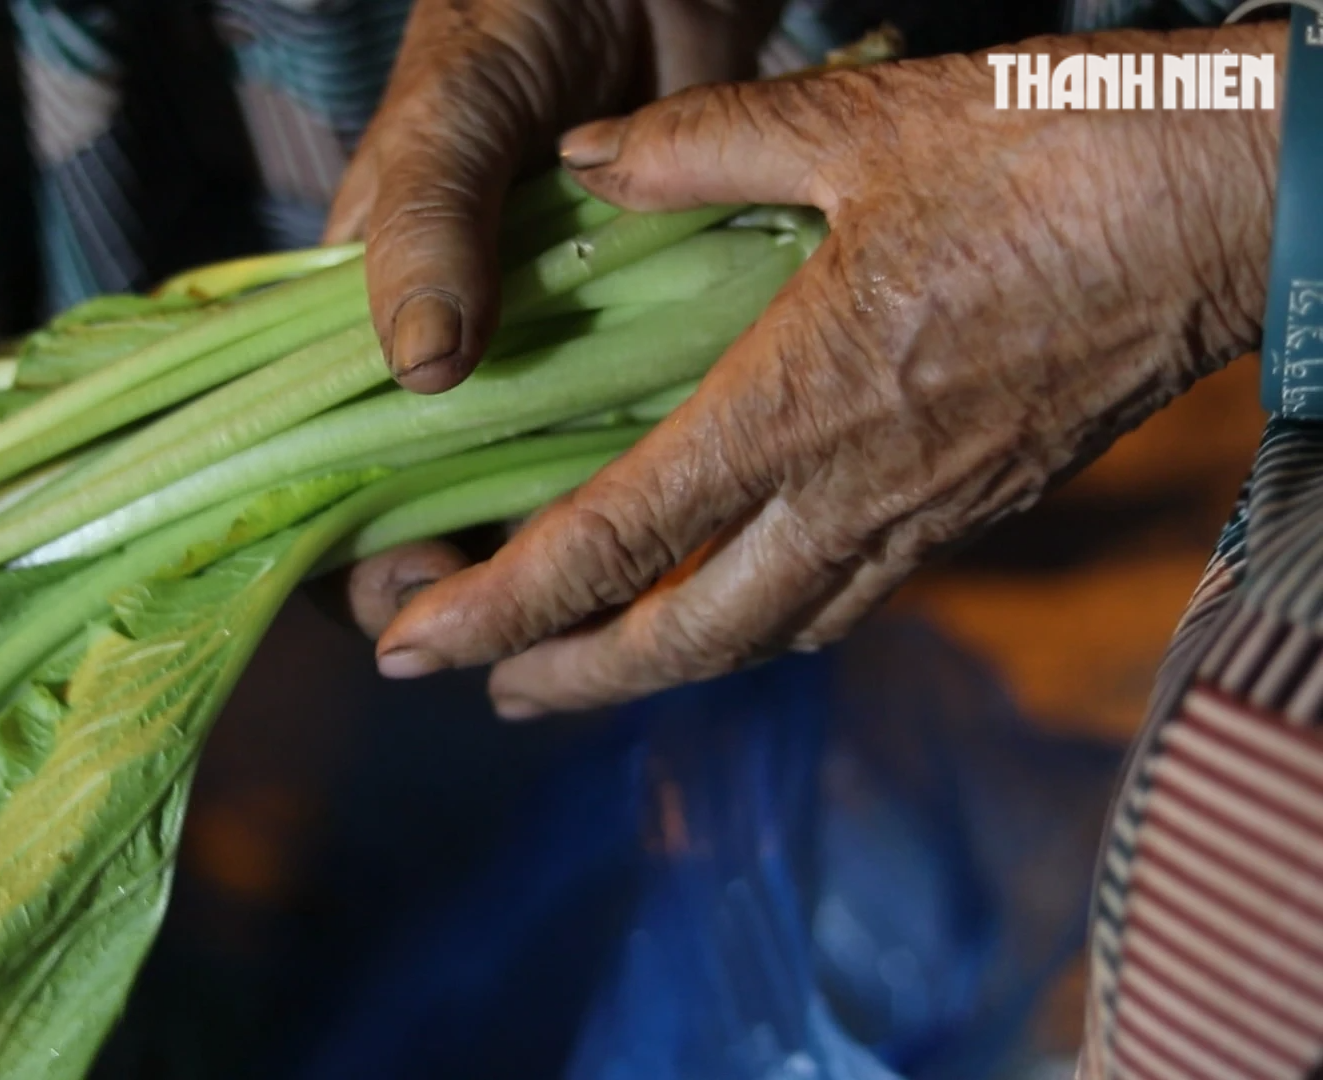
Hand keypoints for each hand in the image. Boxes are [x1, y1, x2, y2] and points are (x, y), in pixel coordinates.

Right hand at [331, 0, 782, 642]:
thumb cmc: (513, 20)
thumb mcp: (447, 124)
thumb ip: (423, 231)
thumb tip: (419, 370)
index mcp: (368, 323)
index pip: (323, 482)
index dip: (351, 556)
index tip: (418, 585)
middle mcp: (454, 361)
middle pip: (433, 518)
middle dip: (466, 585)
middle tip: (531, 617)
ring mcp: (547, 360)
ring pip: (535, 496)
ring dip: (562, 556)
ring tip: (610, 598)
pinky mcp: (638, 344)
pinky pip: (631, 442)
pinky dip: (645, 489)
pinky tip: (681, 527)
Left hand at [372, 25, 1280, 716]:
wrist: (1234, 201)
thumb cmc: (1054, 150)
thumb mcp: (858, 125)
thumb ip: (698, 149)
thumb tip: (588, 163)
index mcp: (798, 401)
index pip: (615, 539)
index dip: (503, 606)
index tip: (417, 643)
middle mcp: (854, 489)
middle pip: (681, 636)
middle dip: (564, 677)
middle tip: (475, 688)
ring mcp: (923, 515)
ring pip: (764, 637)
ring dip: (654, 667)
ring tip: (573, 671)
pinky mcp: (974, 509)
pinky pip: (841, 600)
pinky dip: (753, 625)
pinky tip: (722, 605)